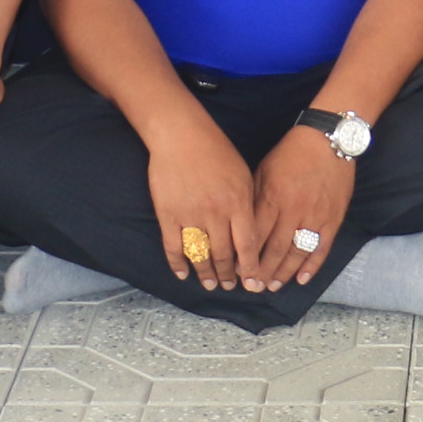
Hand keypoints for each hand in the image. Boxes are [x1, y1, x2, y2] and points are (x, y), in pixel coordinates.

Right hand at [142, 118, 261, 292]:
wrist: (181, 134)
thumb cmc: (216, 150)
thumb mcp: (243, 174)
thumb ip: (247, 204)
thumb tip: (252, 234)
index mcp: (238, 202)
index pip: (247, 245)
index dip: (251, 269)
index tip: (253, 285)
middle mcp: (215, 213)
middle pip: (224, 255)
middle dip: (228, 276)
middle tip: (229, 287)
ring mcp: (190, 215)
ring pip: (200, 255)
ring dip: (205, 274)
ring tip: (209, 284)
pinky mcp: (168, 214)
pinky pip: (173, 246)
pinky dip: (178, 264)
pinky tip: (183, 274)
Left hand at [248, 127, 357, 291]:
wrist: (329, 140)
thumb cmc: (291, 153)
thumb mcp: (264, 170)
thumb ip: (254, 199)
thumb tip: (242, 226)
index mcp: (273, 197)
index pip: (256, 236)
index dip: (245, 257)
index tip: (236, 272)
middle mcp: (293, 210)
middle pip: (275, 250)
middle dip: (262, 272)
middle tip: (252, 288)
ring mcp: (315, 216)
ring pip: (297, 253)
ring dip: (283, 273)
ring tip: (272, 286)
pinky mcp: (333, 218)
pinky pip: (322, 247)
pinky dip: (312, 266)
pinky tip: (301, 279)